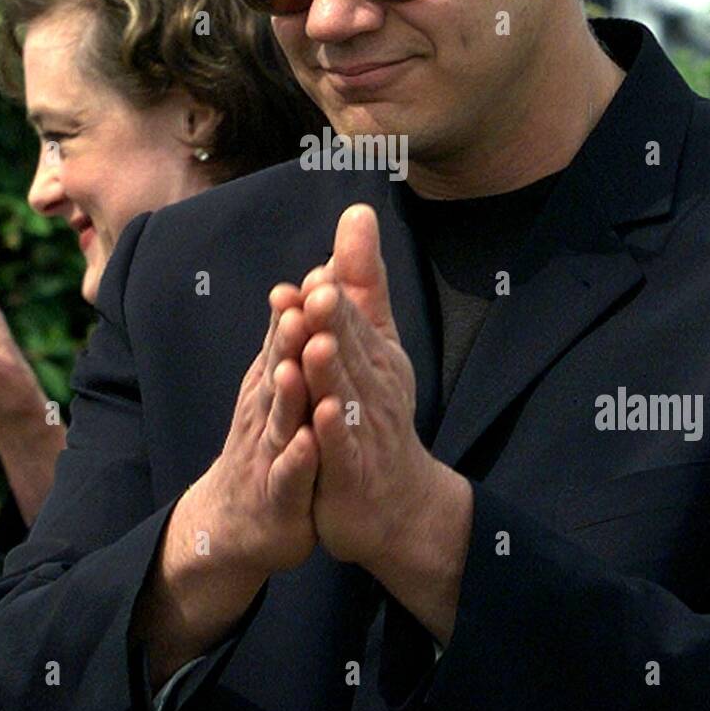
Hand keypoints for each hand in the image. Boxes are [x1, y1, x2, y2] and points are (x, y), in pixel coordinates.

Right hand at [186, 285, 320, 577]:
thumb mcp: (283, 382)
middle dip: (290, 339)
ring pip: (279, 419)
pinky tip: (307, 442)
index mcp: (274, 379)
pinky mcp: (279, 495)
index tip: (317, 274)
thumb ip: (298, 332)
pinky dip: (296, 459)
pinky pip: (289, 476)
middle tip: (302, 307)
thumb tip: (321, 271)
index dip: (299, 307)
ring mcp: (269, 452)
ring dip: (287, 394)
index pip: (287, 338)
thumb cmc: (271, 440)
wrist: (239, 520)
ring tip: (295, 369)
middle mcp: (266, 409)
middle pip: (279, 368)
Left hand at [300, 204, 438, 572]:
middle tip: (317, 292)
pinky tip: (320, 417)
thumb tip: (357, 211)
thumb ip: (362, 280)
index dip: (331, 298)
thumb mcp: (374, 339)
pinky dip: (332, 434)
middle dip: (333, 323)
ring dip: (330, 372)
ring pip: (343, 396)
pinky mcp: (351, 471)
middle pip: (349, 350)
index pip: (349, 318)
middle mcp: (372, 386)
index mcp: (373, 353)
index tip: (315, 273)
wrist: (394, 499)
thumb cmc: (376, 409)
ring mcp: (363, 430)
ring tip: (315, 346)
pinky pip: (341, 450)